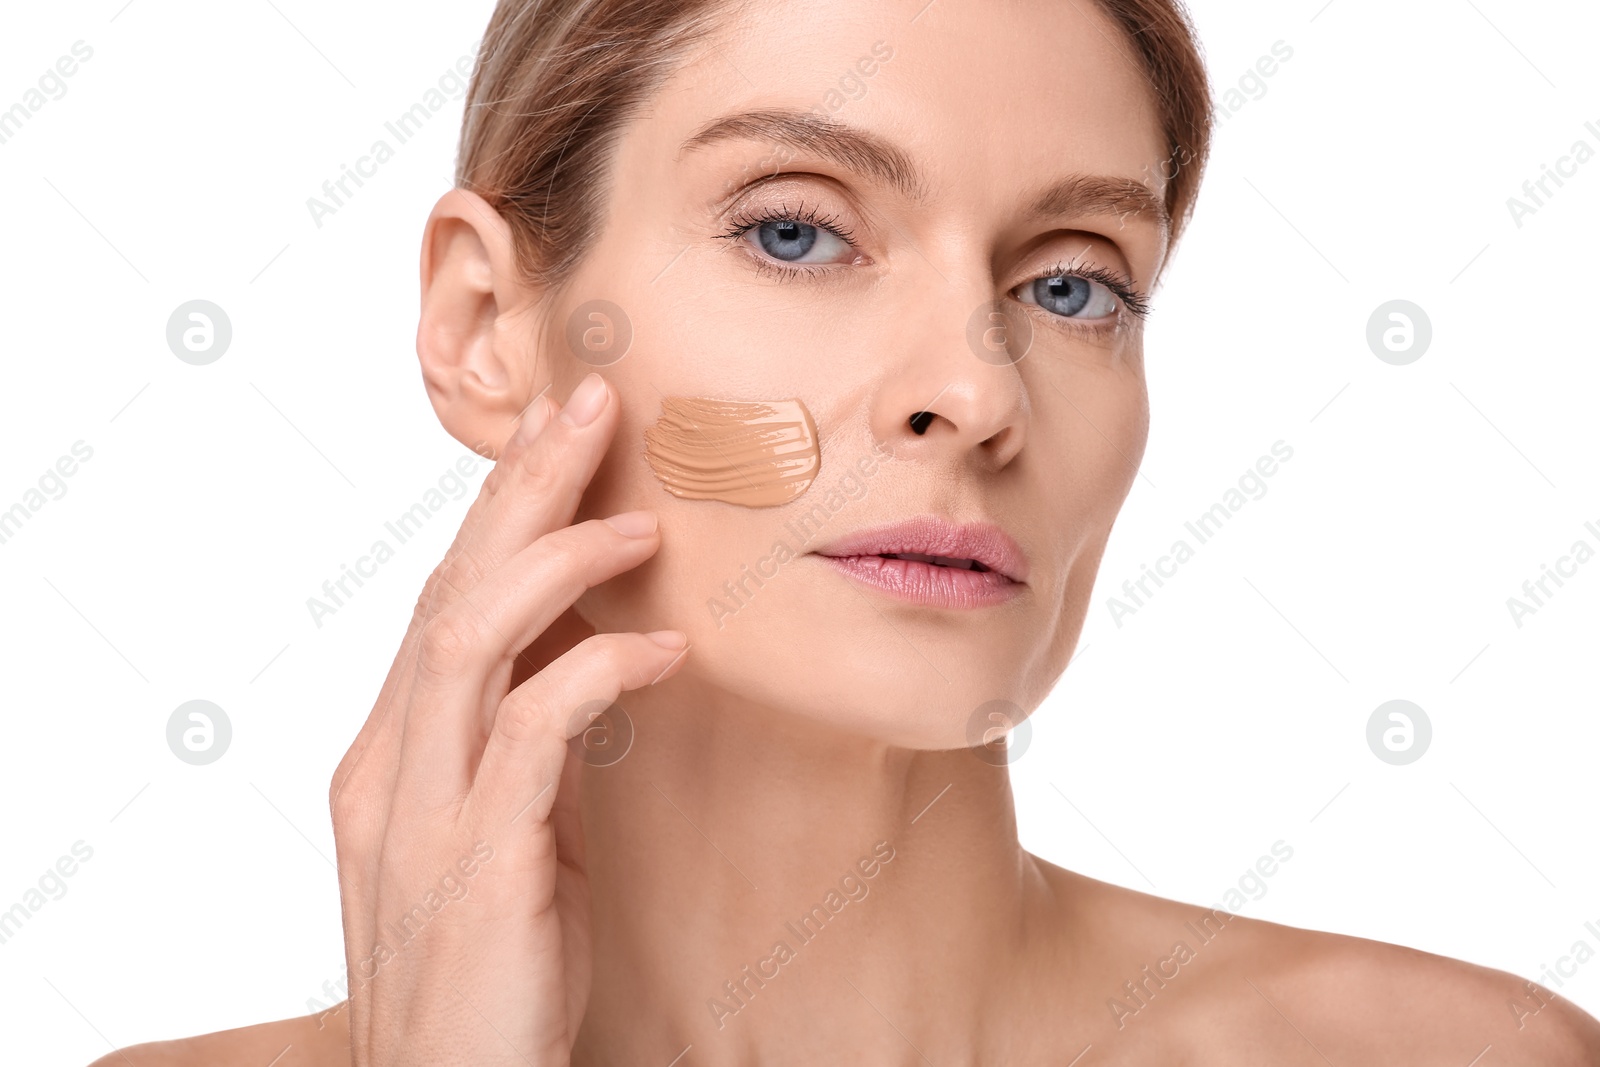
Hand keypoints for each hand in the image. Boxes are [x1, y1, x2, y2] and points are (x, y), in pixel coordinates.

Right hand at [327, 372, 685, 1063]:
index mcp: (391, 756)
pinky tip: (662, 648)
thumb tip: (588, 667)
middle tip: (591, 400)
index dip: (500, 511)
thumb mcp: (503, 843)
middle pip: (448, 587)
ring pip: (469, 634)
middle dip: (520, 486)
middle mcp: (390, 768)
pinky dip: (597, 670)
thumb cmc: (492, 976)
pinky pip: (536, 732)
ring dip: (555, 558)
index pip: (442, 600)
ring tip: (638, 517)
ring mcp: (424, 814)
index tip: (561, 435)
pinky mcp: (480, 863)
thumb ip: (521, 755)